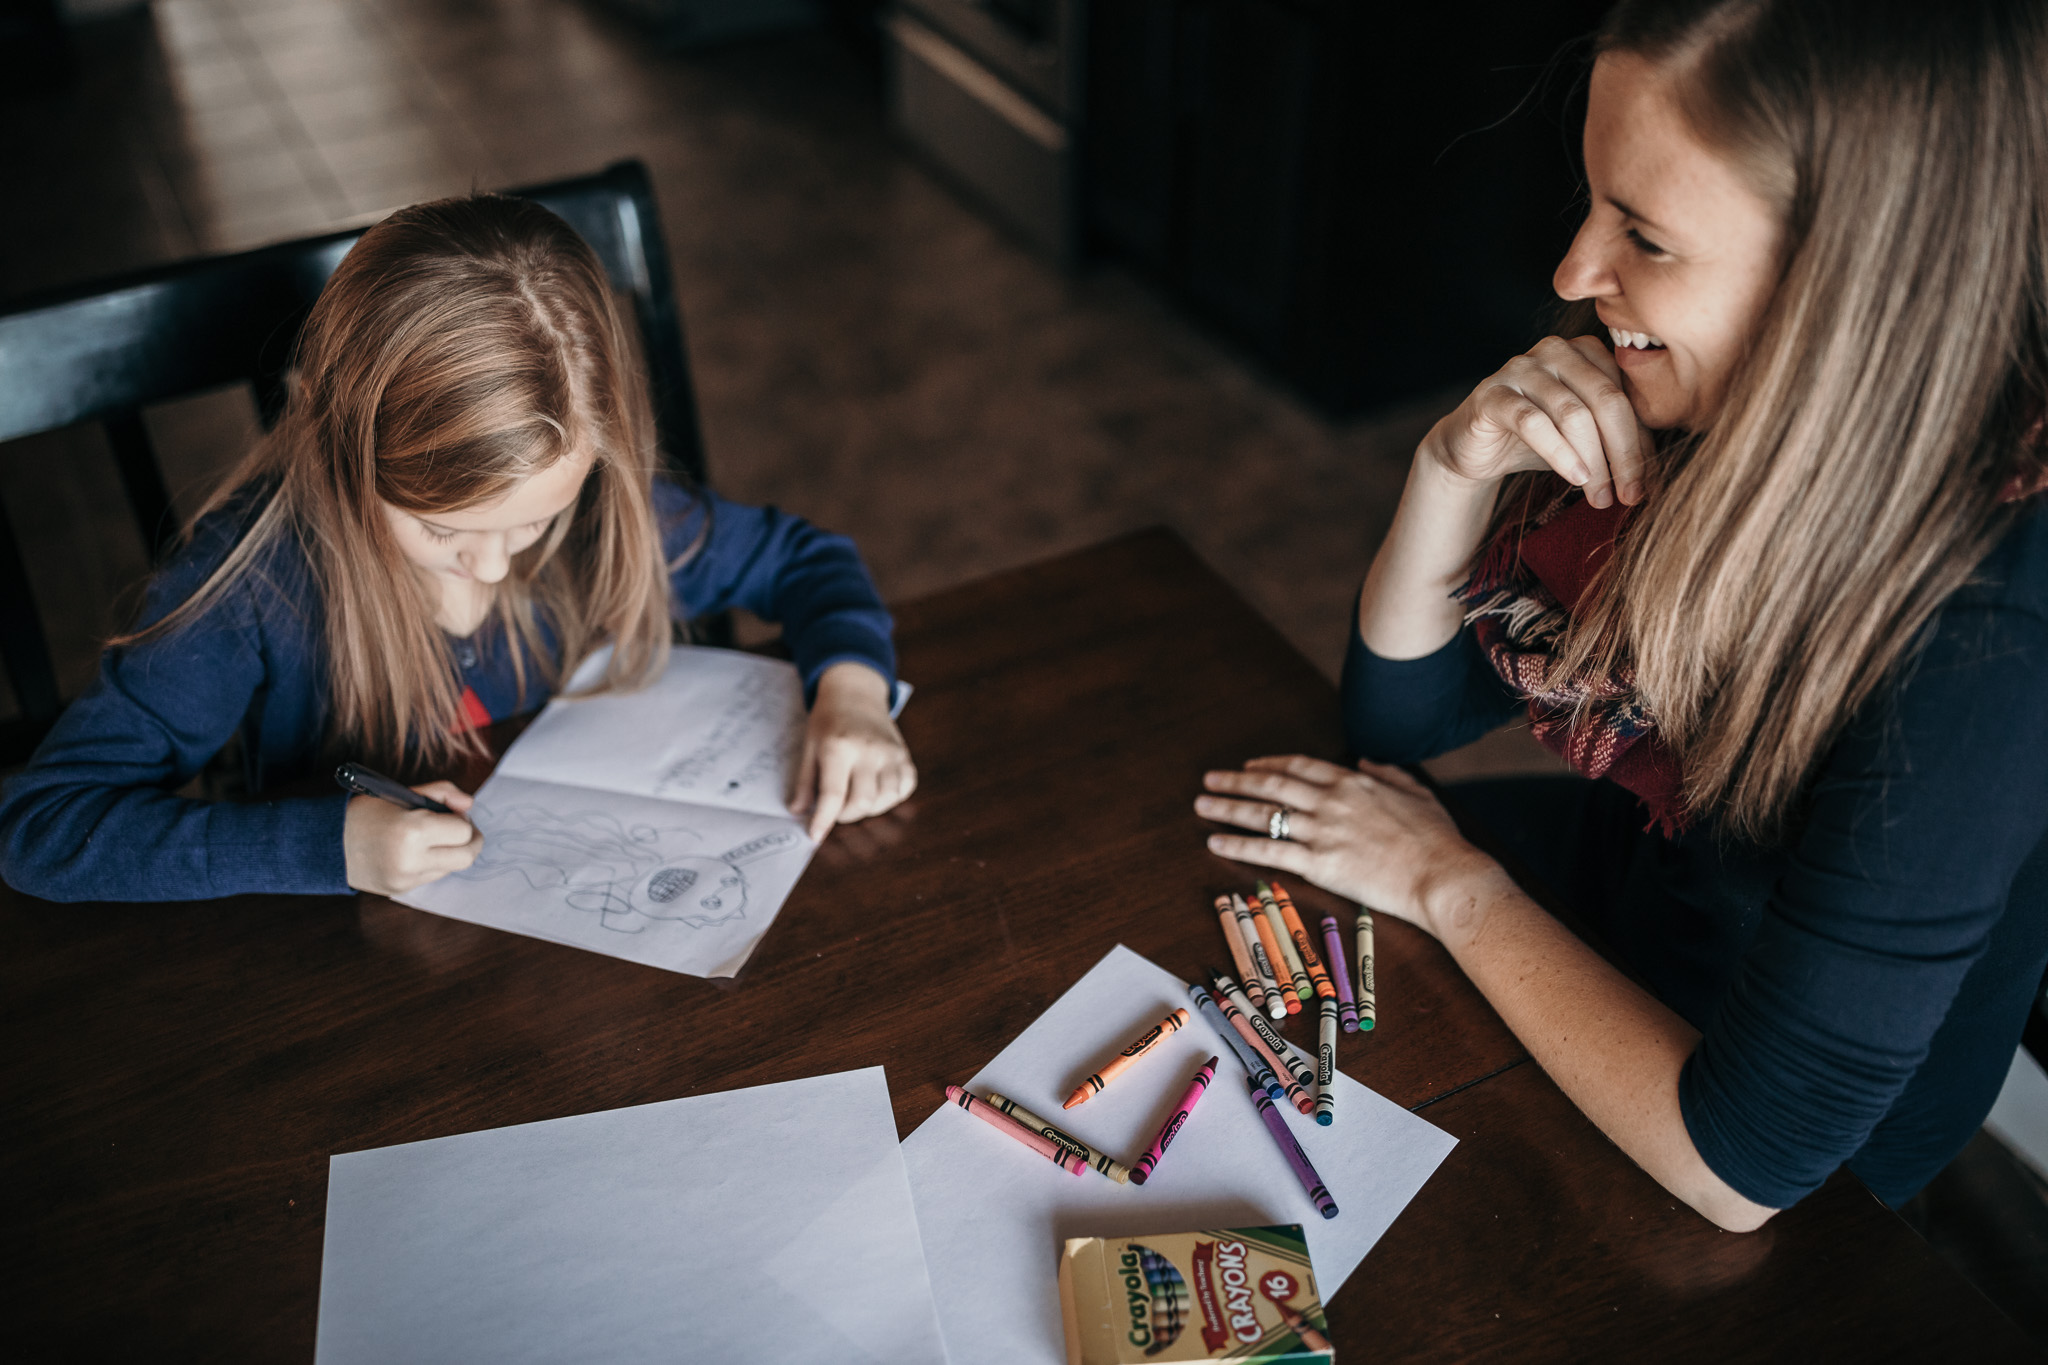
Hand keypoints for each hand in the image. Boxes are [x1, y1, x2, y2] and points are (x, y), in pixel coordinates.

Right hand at [343, 781, 482, 895]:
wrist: (326, 844)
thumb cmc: (364, 813)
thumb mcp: (401, 792)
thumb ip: (441, 792)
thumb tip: (469, 804)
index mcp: (413, 831)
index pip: (463, 832)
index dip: (463, 820)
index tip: (454, 814)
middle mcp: (411, 860)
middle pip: (466, 857)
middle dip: (470, 841)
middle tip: (458, 829)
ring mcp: (406, 879)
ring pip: (451, 868)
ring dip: (450, 853)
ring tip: (430, 838)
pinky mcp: (401, 890)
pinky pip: (432, 877)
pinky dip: (432, 864)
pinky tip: (414, 851)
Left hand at [792, 662, 916, 841]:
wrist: (856, 693)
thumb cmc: (828, 720)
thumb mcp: (809, 746)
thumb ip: (805, 782)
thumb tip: (797, 812)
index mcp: (839, 747)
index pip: (833, 794)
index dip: (824, 820)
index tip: (815, 835)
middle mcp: (869, 750)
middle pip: (862, 802)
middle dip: (846, 815)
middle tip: (836, 808)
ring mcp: (891, 753)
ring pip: (886, 799)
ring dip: (869, 809)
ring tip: (855, 797)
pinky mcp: (905, 756)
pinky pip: (904, 789)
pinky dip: (891, 798)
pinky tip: (875, 789)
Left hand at [1194, 755, 1499, 938]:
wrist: (1443, 874)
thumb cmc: (1437, 839)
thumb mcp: (1416, 792)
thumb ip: (1387, 773)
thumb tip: (1366, 761)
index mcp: (1352, 782)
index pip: (1298, 766)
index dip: (1268, 764)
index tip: (1250, 766)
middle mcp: (1330, 801)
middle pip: (1271, 784)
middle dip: (1236, 781)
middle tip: (1210, 779)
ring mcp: (1322, 832)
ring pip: (1263, 814)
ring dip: (1227, 808)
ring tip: (1202, 805)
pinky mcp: (1319, 864)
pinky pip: (1268, 851)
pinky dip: (1238, 845)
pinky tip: (1216, 843)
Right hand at [1422, 334, 1650, 508]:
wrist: (1475, 447)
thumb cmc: (1538, 439)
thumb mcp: (1587, 437)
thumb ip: (1618, 439)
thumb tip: (1660, 474)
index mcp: (1587, 352)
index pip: (1626, 396)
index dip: (1641, 442)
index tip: (1646, 485)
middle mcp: (1556, 351)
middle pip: (1605, 400)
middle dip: (1622, 453)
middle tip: (1629, 495)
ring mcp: (1521, 368)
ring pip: (1572, 413)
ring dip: (1593, 461)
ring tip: (1600, 496)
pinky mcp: (1492, 394)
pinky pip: (1532, 422)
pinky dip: (1559, 453)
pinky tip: (1574, 478)